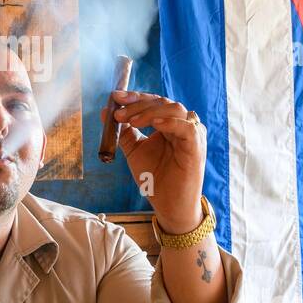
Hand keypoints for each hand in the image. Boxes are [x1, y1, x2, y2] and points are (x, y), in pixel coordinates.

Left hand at [100, 89, 205, 231]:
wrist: (169, 206)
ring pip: (175, 109)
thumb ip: (123, 132)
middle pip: (162, 102)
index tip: (115, 96)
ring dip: (150, 112)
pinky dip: (171, 122)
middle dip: (138, 104)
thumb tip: (106, 111)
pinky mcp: (197, 147)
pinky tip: (155, 124)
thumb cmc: (155, 179)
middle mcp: (181, 125)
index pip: (153, 101)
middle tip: (119, 113)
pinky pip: (188, 128)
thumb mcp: (135, 151)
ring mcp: (192, 134)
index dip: (134, 97)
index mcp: (168, 123)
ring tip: (131, 122)